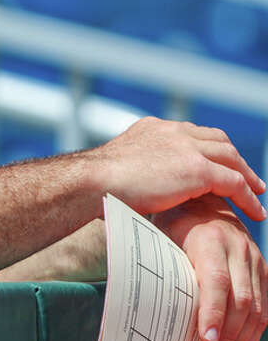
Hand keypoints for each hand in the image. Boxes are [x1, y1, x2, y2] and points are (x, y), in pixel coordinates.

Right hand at [93, 118, 265, 220]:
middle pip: (217, 140)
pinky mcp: (197, 168)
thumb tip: (129, 194)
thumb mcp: (116, 169)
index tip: (216, 164)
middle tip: (246, 176)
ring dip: (247, 176)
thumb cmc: (92, 185)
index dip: (207, 149)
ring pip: (230, 158)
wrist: (89, 182)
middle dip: (233, 158)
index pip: (191, 134)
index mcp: (152, 129)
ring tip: (257, 193)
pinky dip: (248, 196)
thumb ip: (133, 171)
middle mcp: (171, 131)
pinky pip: (234, 182)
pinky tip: (255, 211)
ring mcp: (186, 148)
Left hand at [156, 195, 267, 340]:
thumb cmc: (174, 224)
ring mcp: (255, 260)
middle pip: (241, 301)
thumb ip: (167, 271)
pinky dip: (253, 336)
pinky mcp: (263, 270)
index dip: (213, 313)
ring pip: (257, 310)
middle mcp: (238, 249)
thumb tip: (150, 312)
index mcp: (210, 240)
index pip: (217, 282)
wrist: (202, 200)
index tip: (206, 340)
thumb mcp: (165, 240)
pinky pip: (263, 309)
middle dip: (228, 337)